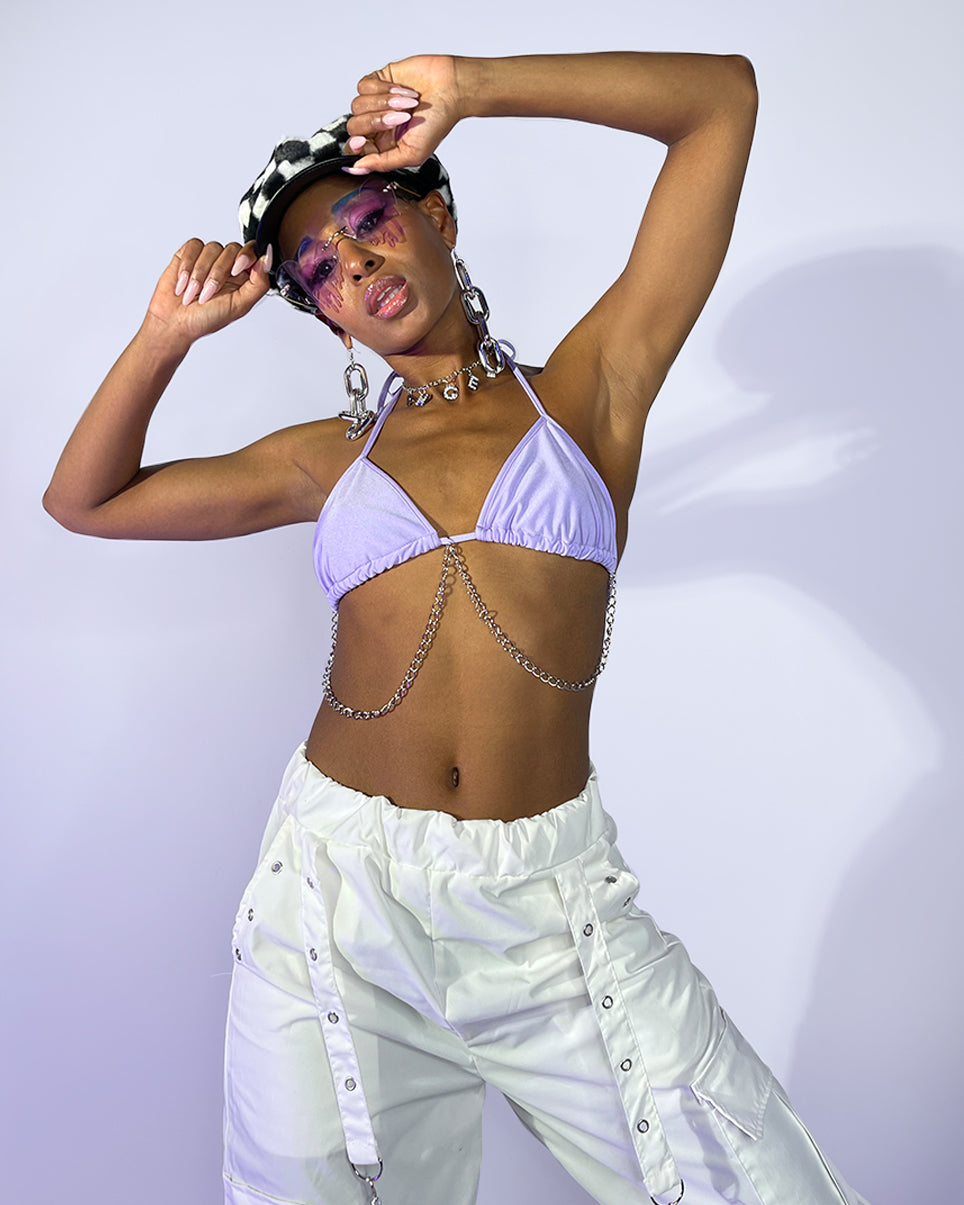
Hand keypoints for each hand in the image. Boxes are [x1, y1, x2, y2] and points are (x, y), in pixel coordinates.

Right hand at [144, 238, 270, 345]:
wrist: (174, 323)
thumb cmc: (206, 319)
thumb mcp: (239, 306)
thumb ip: (258, 284)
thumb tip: (266, 260)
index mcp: (243, 277)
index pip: (253, 252)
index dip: (246, 256)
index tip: (236, 270)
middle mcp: (227, 266)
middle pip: (232, 249)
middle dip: (218, 273)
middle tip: (208, 294)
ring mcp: (208, 258)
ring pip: (212, 247)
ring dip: (200, 273)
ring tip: (193, 294)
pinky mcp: (189, 254)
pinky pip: (193, 246)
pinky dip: (187, 265)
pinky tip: (183, 283)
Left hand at [344, 54, 463, 173]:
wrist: (450, 89)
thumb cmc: (437, 123)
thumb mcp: (412, 154)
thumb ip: (382, 163)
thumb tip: (357, 169)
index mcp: (383, 145)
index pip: (355, 149)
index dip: (355, 145)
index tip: (363, 140)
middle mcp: (378, 124)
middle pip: (354, 126)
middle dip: (375, 122)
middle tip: (400, 119)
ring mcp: (377, 102)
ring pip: (357, 106)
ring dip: (384, 104)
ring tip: (407, 104)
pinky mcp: (379, 80)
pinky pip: (364, 86)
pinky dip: (384, 89)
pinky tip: (403, 91)